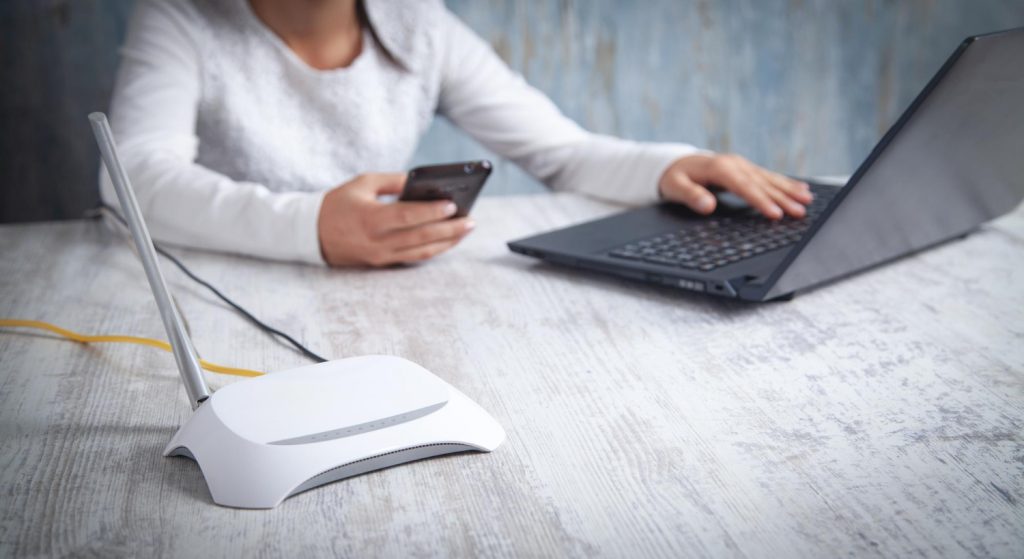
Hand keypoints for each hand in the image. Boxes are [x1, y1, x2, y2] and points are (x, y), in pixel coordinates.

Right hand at [317, 173, 474, 266]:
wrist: (311, 233)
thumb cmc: (338, 203)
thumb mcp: (362, 183)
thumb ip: (393, 182)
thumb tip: (423, 183)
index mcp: (370, 218)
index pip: (407, 217)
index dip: (431, 212)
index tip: (453, 205)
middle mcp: (376, 241)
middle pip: (420, 237)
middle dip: (449, 229)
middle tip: (471, 220)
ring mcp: (380, 256)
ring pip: (421, 252)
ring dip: (447, 242)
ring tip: (466, 230)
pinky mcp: (381, 263)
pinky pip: (413, 258)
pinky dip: (433, 249)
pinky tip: (448, 240)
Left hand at [658, 153, 812, 218]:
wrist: (676, 164)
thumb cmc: (675, 177)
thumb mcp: (675, 187)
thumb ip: (690, 196)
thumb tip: (707, 205)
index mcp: (719, 168)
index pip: (744, 187)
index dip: (760, 201)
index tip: (774, 214)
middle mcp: (735, 164)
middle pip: (762, 184)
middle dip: (782, 198)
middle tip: (800, 212)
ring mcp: (742, 165)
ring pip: (769, 179)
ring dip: (789, 190)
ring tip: (807, 201)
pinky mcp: (746, 169)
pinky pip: (769, 177)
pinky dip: (786, 183)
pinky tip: (801, 189)